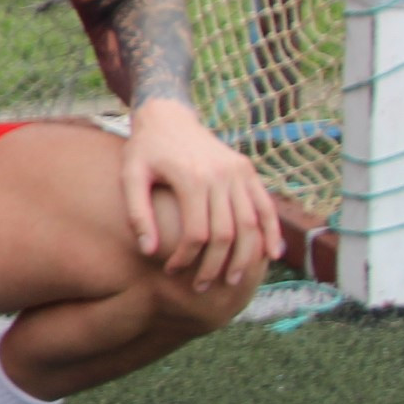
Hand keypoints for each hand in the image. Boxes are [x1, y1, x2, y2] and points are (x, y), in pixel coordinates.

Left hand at [124, 99, 282, 289]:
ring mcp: (239, 172)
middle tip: (203, 288)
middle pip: (226, 233)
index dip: (187, 258)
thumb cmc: (145, 150)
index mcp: (192, 177)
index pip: (197, 233)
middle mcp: (221, 175)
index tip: (172, 271)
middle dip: (215, 265)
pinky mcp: (247, 170)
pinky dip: (272, 232)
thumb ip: (137, 214)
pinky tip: (271, 256)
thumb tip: (148, 252)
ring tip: (232, 281)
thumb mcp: (131, 176)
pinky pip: (265, 206)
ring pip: (251, 224)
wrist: (168, 116)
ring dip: (245, 257)